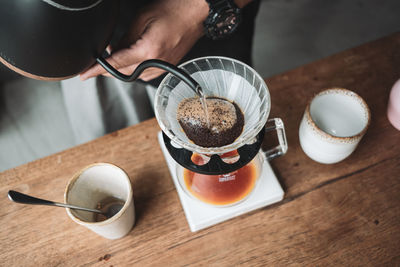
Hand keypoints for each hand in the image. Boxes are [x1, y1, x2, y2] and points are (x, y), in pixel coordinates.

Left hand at [80, 0, 208, 80]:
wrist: (197, 13)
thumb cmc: (175, 10)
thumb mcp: (142, 19)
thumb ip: (125, 38)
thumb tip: (114, 52)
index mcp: (149, 51)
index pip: (116, 64)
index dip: (98, 70)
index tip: (85, 74)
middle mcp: (157, 64)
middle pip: (124, 73)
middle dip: (108, 69)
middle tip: (95, 63)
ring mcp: (163, 68)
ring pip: (134, 75)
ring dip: (121, 68)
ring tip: (113, 57)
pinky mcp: (168, 67)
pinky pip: (146, 74)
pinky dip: (134, 69)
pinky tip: (131, 59)